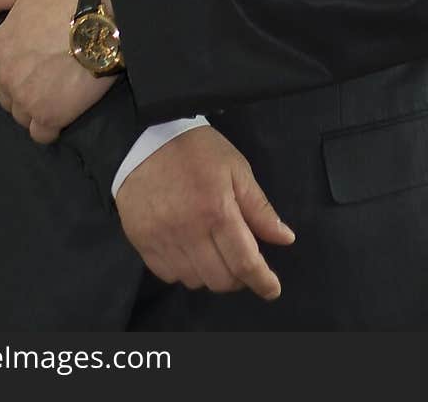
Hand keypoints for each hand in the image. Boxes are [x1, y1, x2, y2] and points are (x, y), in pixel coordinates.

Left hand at [0, 0, 116, 143]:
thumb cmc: (67, 0)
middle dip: (21, 90)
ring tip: (56, 93)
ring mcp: (27, 100)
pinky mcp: (50, 116)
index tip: (28, 64)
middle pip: (6, 98)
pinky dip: (49, 127)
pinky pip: (41, 134)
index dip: (7, 71)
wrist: (104, 23)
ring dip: (35, 108)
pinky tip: (62, 113)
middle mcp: (7, 78)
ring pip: (22, 116)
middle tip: (46, 77)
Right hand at [116, 126, 295, 300]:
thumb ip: (259, 208)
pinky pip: (167, 275)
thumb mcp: (236, 169)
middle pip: (220, 279)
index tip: (272, 289)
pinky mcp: (142, 242)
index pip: (245, 262)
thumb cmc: (196, 150)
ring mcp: (163, 239)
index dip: (262, 281)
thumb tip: (285, 238)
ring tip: (213, 249)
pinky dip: (183, 270)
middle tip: (241, 260)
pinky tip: (189, 250)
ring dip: (210, 273)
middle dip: (238, 277)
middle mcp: (189, 230)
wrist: (145, 137)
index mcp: (217, 210)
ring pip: (194, 281)